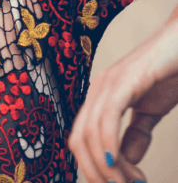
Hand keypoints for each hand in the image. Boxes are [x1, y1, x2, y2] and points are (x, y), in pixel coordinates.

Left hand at [69, 10, 177, 181]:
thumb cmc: (167, 72)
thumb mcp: (149, 110)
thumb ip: (137, 133)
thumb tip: (125, 158)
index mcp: (99, 97)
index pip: (80, 139)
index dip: (91, 169)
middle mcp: (96, 89)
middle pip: (78, 141)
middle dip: (95, 173)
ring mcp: (107, 83)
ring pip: (90, 134)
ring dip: (108, 168)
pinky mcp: (123, 80)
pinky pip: (107, 119)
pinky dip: (111, 147)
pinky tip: (124, 166)